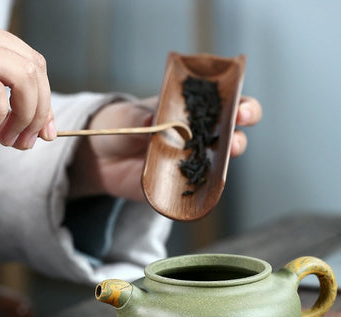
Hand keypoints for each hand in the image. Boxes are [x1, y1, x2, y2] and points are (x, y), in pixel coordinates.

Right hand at [0, 28, 55, 149]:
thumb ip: (20, 106)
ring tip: (9, 140)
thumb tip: (47, 133)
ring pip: (25, 77)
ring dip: (24, 116)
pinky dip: (0, 115)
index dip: (46, 101)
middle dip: (39, 113)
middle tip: (27, 143)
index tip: (46, 133)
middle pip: (35, 71)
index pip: (36, 66)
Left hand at [68, 95, 261, 200]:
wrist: (100, 158)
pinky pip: (200, 188)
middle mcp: (197, 136)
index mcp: (188, 111)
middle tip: (237, 128)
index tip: (239, 106)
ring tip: (227, 153)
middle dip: (240, 130)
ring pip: (222, 162)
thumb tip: (153, 120)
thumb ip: (138, 118)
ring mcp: (192, 162)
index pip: (222, 104)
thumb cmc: (116, 126)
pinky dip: (207, 189)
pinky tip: (206, 186)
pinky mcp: (182, 185)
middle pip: (231, 132)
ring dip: (229, 158)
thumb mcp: (124, 117)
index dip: (238, 103)